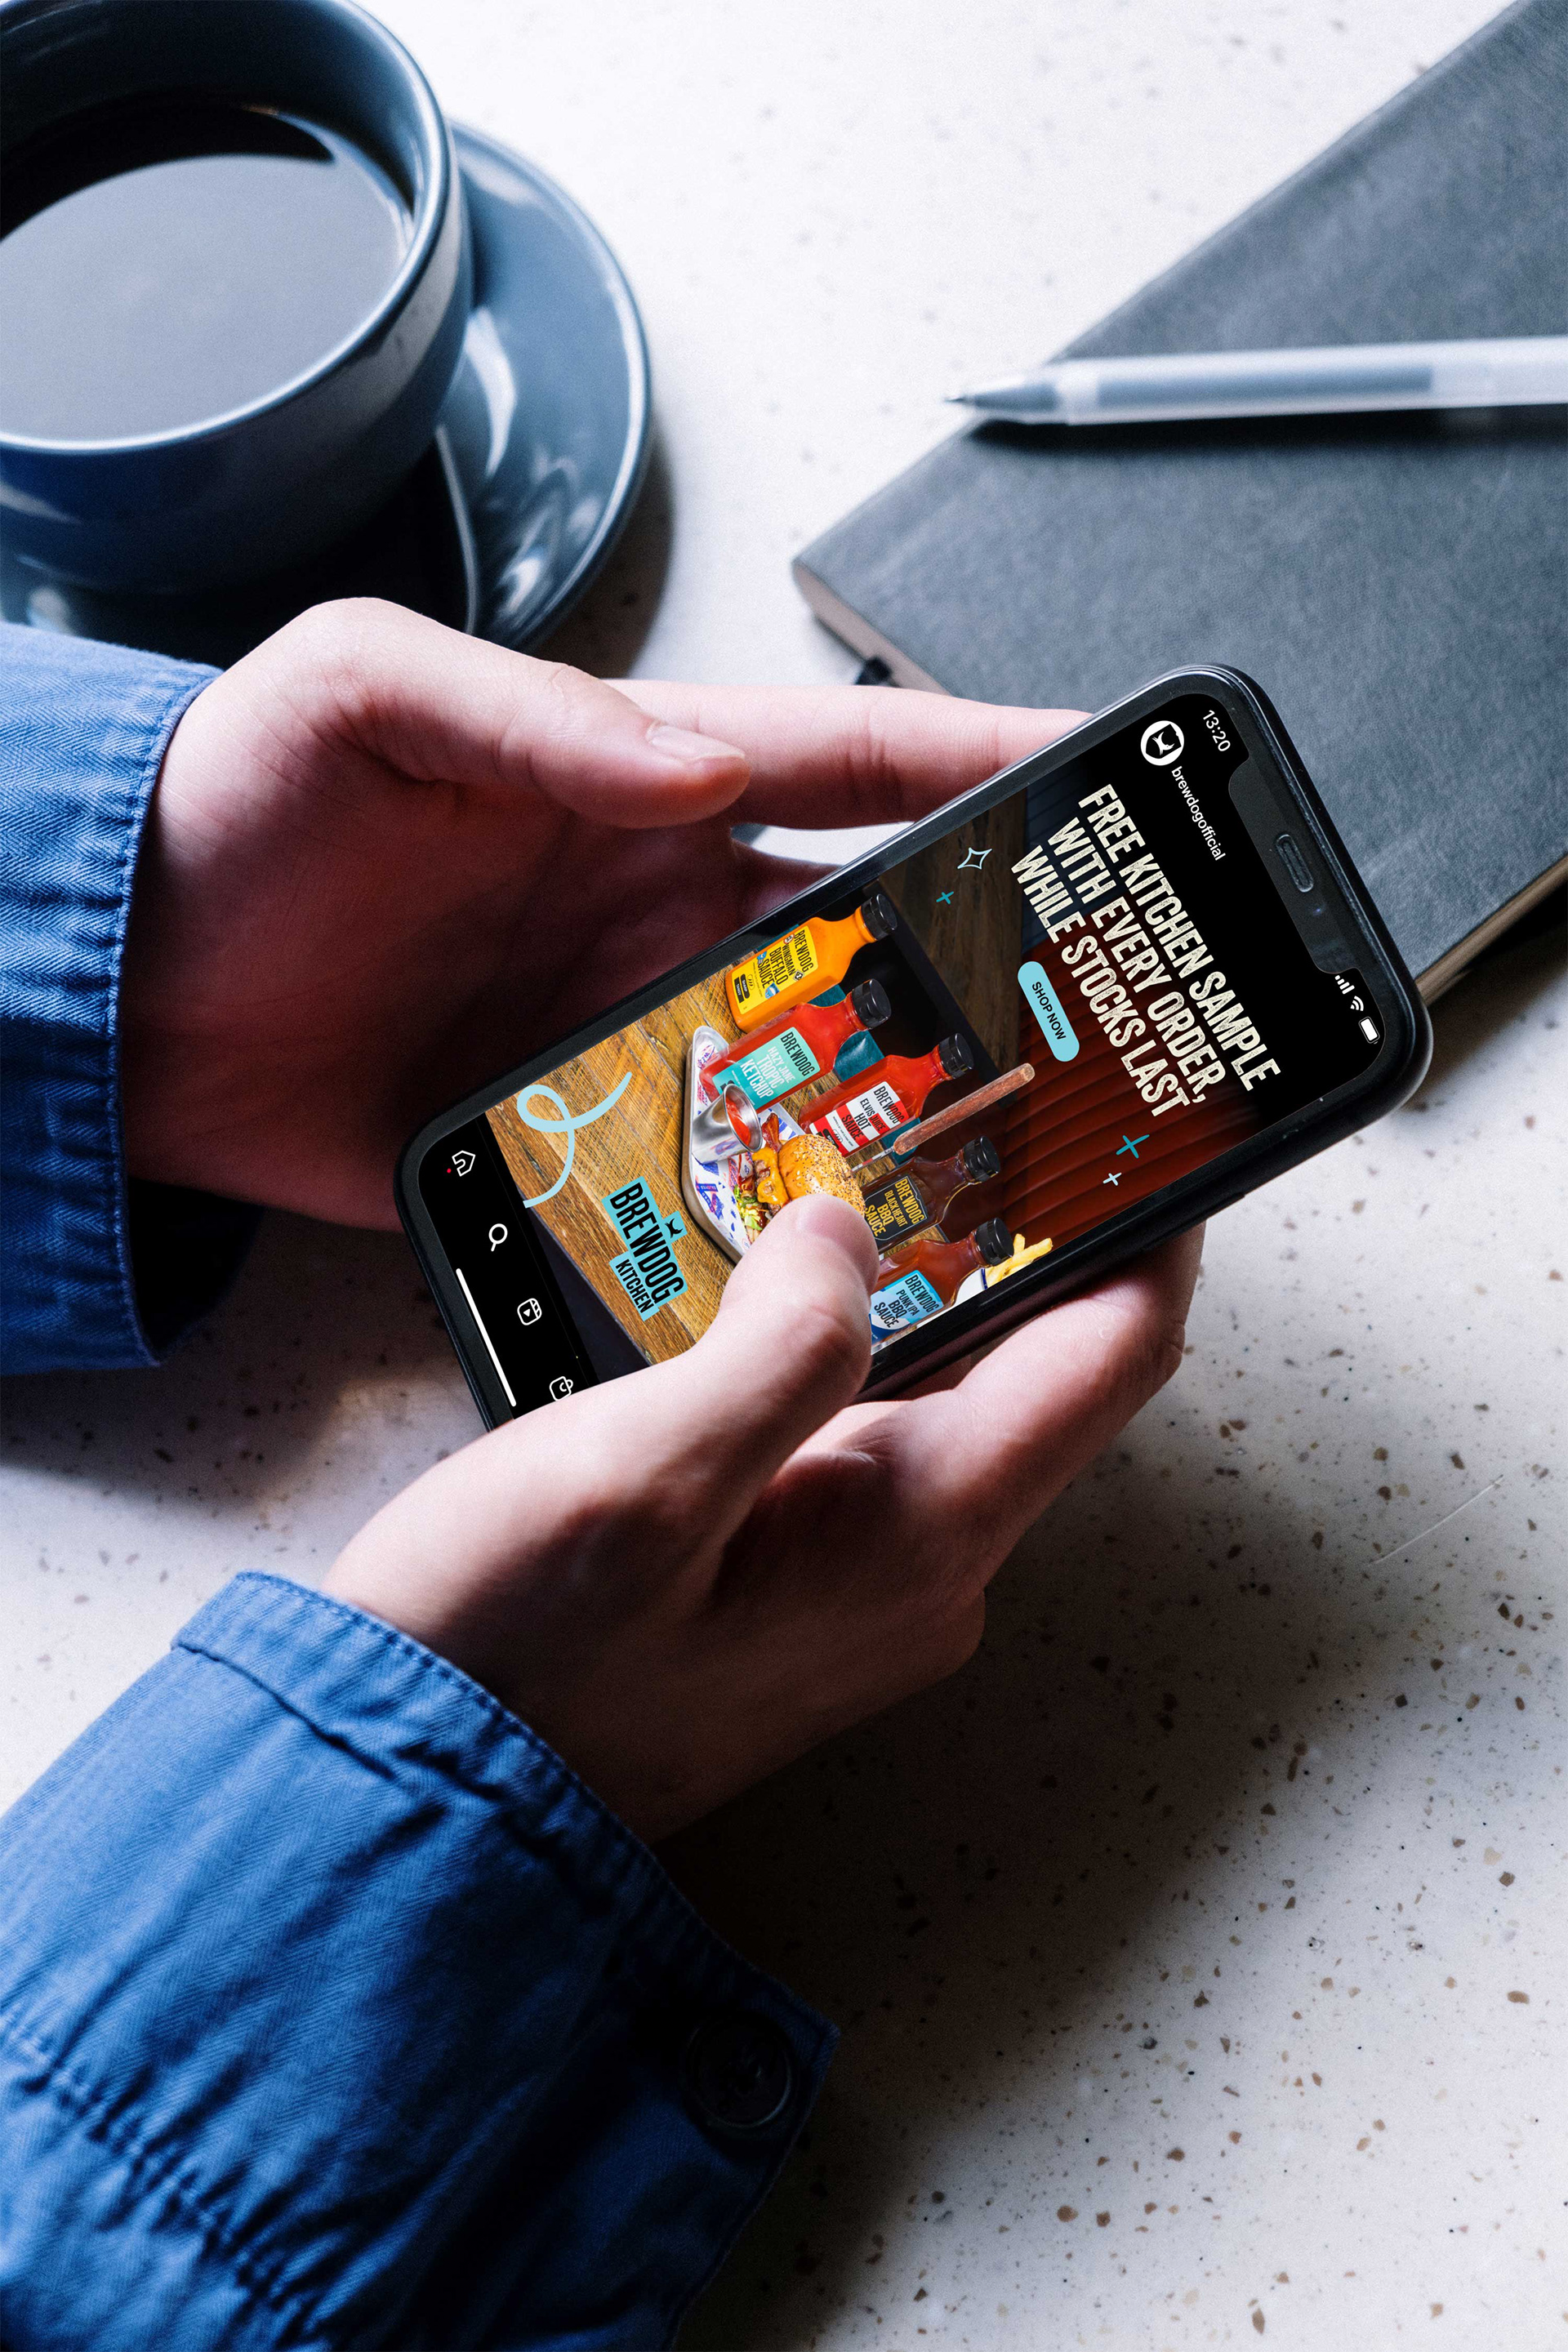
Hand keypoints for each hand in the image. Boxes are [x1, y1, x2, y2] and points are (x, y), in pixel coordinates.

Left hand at [122, 599, 1082, 1225]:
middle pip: (869, 940)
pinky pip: (703, 1182)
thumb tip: (699, 764)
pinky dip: (772, 1216)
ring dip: (900, 1112)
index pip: (851, 763)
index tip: (1110, 776)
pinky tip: (835, 1259)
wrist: (115, 995)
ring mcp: (624, 1035)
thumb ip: (535, 716)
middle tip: (1100, 1010)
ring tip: (1010, 1160)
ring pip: (811, 1075)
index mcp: (639, 784)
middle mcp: (659, 913)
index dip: (988, 764)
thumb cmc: (228, 806)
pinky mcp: (570, 1145)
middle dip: (990, 967)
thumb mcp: (362, 697)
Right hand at [326, 1199, 1202, 1838]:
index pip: (1111, 1353)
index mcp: (919, 1535)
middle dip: (1018, 1241)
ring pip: (949, 1406)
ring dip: (922, 1294)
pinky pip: (871, 1449)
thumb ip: (778, 1342)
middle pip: (1041, 1373)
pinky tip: (775, 1301)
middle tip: (969, 1116)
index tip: (1143, 1124)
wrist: (421, 1803)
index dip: (1151, 1226)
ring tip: (867, 1180)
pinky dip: (849, 1356)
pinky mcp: (804, 1598)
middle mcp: (925, 1575)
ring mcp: (868, 1596)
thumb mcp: (639, 1472)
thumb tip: (846, 1235)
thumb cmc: (512, 1652)